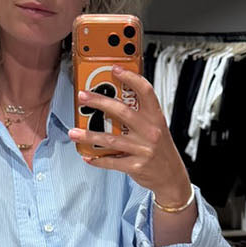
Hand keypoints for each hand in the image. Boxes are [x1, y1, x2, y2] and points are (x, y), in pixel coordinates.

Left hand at [69, 66, 192, 206]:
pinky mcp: (136, 166)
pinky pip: (112, 162)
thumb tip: (113, 102)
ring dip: (89, 135)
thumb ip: (140, 116)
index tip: (115, 69)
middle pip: (122, 111)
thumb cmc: (160, 150)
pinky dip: (97, 160)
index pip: (145, 91)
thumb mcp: (157, 128)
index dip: (131, 78)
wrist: (171, 177)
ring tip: (73, 132)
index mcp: (156, 117)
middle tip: (83, 97)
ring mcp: (143, 149)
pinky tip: (87, 156)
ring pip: (111, 139)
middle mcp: (150, 131)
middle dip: (99, 102)